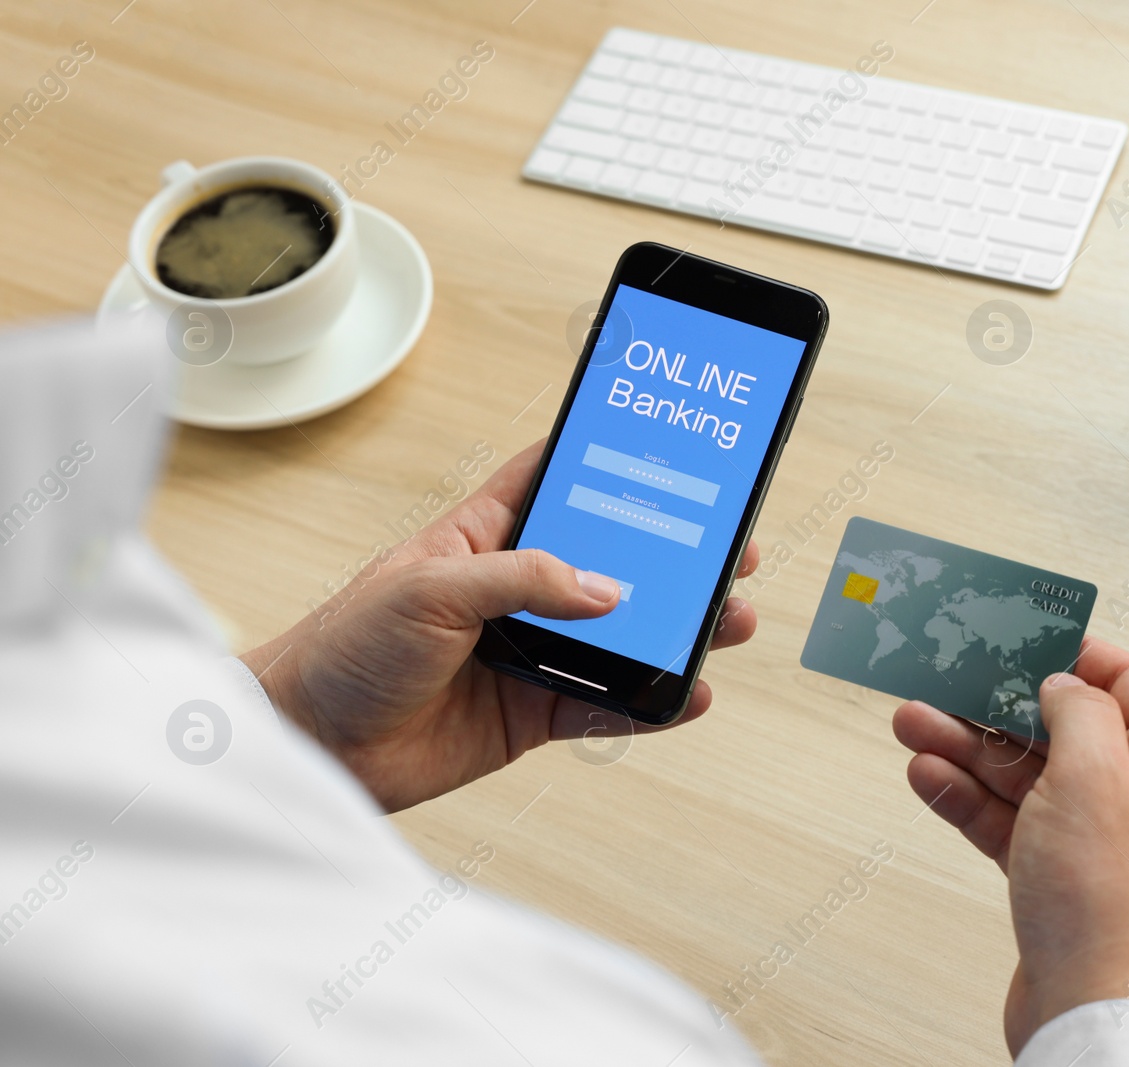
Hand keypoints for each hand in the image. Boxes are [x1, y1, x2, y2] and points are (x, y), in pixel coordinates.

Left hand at [240, 440, 759, 812]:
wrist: (312, 744)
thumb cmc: (345, 647)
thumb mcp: (429, 588)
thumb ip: (522, 580)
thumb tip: (605, 589)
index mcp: (486, 535)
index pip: (560, 481)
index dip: (613, 462)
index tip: (675, 450)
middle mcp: (517, 591)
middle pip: (614, 562)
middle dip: (674, 556)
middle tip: (730, 549)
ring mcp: (530, 652)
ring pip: (623, 635)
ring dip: (677, 630)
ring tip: (728, 621)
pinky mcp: (532, 713)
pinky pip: (606, 706)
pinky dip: (650, 703)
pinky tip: (687, 694)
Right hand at [892, 637, 1128, 1053]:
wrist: (1093, 1013)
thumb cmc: (1113, 904)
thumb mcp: (1095, 776)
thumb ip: (1076, 712)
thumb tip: (1063, 682)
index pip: (1127, 679)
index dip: (1069, 650)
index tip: (1015, 629)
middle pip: (1063, 725)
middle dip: (997, 702)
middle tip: (943, 676)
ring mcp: (1099, 838)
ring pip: (1026, 772)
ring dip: (968, 746)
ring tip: (912, 721)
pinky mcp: (1058, 875)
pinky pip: (1009, 820)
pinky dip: (968, 797)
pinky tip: (928, 774)